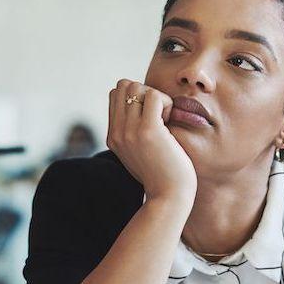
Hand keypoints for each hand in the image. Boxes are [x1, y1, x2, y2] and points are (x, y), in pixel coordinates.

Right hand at [107, 79, 196, 202]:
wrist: (169, 197)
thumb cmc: (163, 176)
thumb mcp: (140, 153)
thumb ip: (134, 133)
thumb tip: (143, 106)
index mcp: (113, 137)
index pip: (115, 94)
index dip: (136, 97)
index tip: (151, 117)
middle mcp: (117, 133)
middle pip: (123, 85)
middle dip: (144, 92)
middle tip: (159, 115)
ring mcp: (130, 131)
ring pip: (136, 86)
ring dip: (155, 96)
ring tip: (164, 119)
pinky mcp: (148, 131)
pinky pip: (154, 95)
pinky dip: (166, 103)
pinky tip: (170, 123)